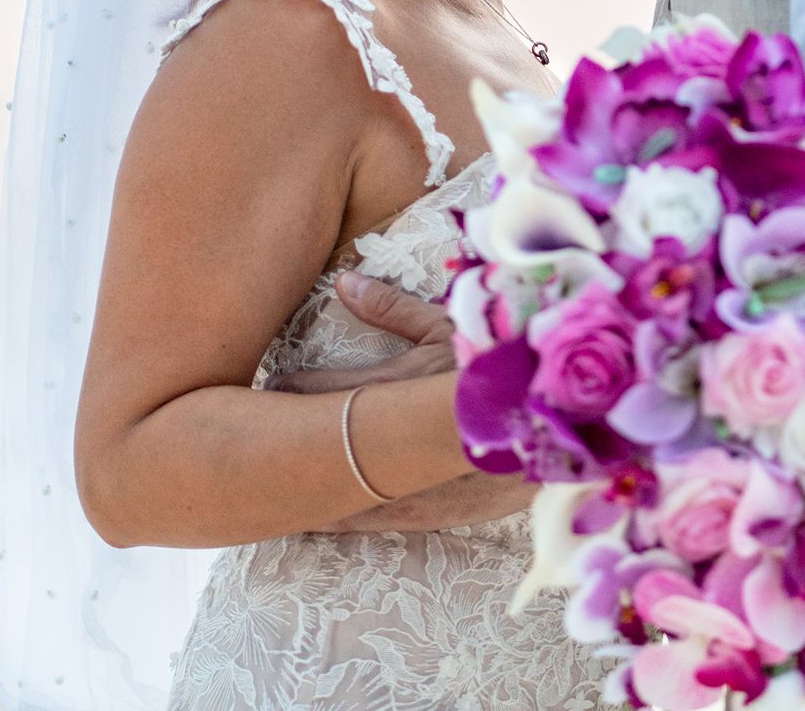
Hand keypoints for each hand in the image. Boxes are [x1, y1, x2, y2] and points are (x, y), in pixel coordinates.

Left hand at [267, 272, 524, 532]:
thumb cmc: (503, 367)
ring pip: (330, 493)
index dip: (282, 392)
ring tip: (262, 483)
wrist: (560, 427)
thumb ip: (393, 308)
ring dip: (301, 484)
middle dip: (278, 440)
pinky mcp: (422, 512)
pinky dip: (333, 516)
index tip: (263, 386)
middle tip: (244, 433)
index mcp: (390, 388)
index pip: (313, 393)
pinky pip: (364, 521)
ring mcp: (403, 483)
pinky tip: (308, 520)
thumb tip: (343, 283)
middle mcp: (389, 440)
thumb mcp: (451, 327)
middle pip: (311, 447)